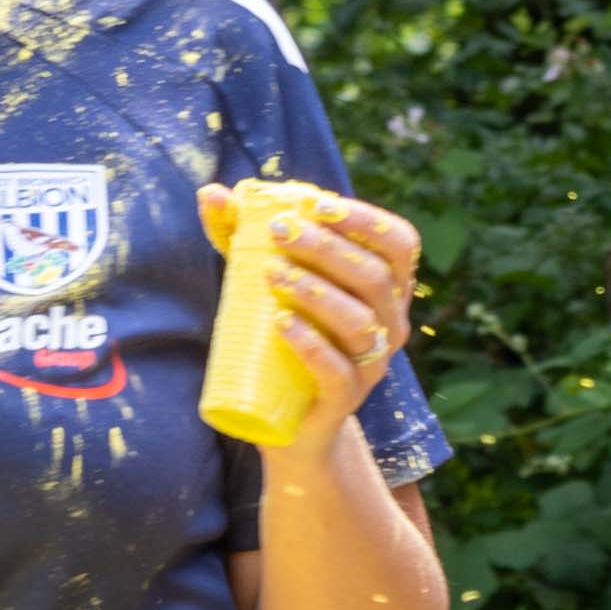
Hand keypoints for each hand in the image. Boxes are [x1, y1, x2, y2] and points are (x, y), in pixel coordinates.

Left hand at [219, 184, 422, 442]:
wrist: (283, 416)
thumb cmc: (282, 331)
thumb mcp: (264, 278)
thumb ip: (241, 234)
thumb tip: (212, 192)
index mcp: (385, 288)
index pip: (398, 243)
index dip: (366, 220)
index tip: (316, 205)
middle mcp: (390, 324)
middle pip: (375, 278)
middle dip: (327, 249)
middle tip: (279, 233)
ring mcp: (371, 365)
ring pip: (360, 323)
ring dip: (317, 291)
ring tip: (273, 273)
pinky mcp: (345, 400)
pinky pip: (338, 371)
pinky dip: (311, 344)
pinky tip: (282, 323)